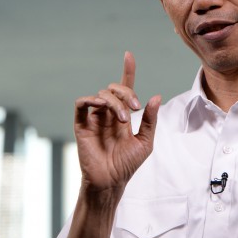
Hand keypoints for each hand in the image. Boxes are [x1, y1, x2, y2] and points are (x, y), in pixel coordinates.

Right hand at [74, 51, 160, 192]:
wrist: (111, 181)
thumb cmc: (127, 165)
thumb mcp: (145, 141)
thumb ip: (150, 119)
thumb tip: (155, 96)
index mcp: (122, 116)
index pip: (124, 89)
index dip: (127, 72)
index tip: (128, 56)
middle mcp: (107, 114)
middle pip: (114, 89)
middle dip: (126, 93)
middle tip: (136, 108)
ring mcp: (94, 118)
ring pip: (101, 95)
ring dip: (115, 102)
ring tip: (123, 119)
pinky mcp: (82, 125)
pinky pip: (82, 104)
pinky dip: (91, 99)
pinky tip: (102, 105)